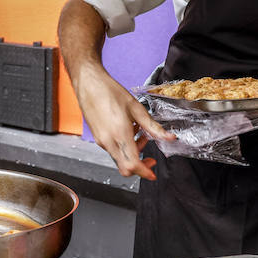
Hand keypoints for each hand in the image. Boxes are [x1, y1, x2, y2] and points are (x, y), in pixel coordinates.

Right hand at [73, 65, 173, 179]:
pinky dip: (124, 146)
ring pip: (120, 158)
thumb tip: (169, 138)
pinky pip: (113, 150)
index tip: (153, 173)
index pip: (133, 164)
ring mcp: (101, 141)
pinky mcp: (98, 138)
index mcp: (120, 134)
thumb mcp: (136, 109)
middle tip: (150, 158)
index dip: (144, 172)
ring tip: (140, 135)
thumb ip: (153, 127)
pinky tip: (128, 131)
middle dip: (140, 167)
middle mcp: (108, 141)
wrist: (89, 84)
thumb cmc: (110, 92)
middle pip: (125, 168)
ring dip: (133, 153)